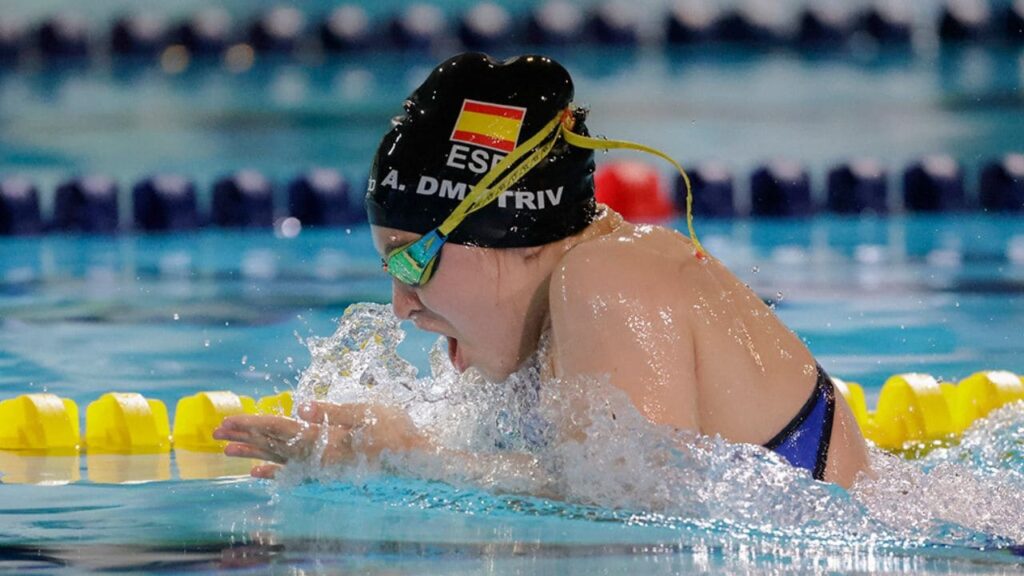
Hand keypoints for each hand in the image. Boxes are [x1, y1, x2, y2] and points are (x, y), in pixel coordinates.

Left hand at [213, 401, 426, 478]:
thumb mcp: (367, 413)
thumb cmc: (395, 433)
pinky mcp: (327, 471)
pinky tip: (257, 473)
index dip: (251, 423)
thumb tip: (301, 408)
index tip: (227, 421)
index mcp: (324, 438)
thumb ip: (332, 411)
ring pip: (278, 458)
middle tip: (215, 431)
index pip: (279, 429)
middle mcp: (317, 455)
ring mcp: (322, 466)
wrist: (416, 461)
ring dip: (252, 452)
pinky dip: (274, 472)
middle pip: (272, 444)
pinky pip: (293, 472)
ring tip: (227, 450)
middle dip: (243, 436)